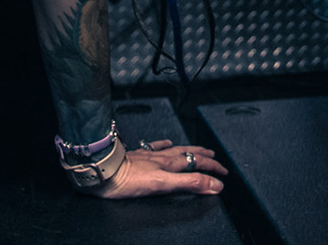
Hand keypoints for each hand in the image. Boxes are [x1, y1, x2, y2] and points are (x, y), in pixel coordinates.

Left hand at [89, 143, 227, 197]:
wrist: (104, 172)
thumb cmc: (128, 180)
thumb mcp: (164, 185)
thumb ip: (190, 184)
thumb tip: (214, 184)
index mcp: (170, 164)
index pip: (198, 164)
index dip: (213, 169)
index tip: (223, 174)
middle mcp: (162, 157)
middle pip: (189, 155)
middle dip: (205, 157)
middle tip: (216, 158)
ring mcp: (150, 156)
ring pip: (176, 150)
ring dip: (189, 150)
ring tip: (198, 149)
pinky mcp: (137, 156)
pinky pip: (155, 147)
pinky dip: (164, 145)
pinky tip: (166, 143)